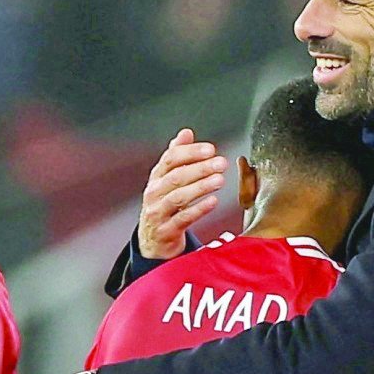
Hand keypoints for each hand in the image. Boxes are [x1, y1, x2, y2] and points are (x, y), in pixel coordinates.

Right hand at [138, 129, 227, 259]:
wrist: (152, 240)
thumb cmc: (163, 206)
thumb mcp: (166, 180)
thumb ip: (176, 156)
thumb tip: (186, 133)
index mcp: (157, 177)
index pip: (171, 159)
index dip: (190, 152)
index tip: (210, 149)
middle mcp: (155, 193)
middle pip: (176, 176)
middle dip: (200, 168)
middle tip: (220, 163)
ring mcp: (158, 212)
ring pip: (178, 197)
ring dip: (200, 186)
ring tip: (219, 180)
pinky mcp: (165, 230)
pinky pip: (182, 218)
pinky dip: (198, 209)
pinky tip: (213, 201)